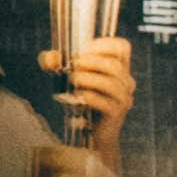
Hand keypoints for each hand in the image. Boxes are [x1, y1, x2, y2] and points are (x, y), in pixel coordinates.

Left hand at [43, 31, 135, 165]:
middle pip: (114, 65)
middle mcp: (126, 82)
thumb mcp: (69, 75)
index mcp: (119, 68)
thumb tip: (50, 58)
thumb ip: (56, 63)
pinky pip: (105, 102)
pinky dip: (89, 96)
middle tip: (74, 64)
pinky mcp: (116, 113)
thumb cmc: (82, 99)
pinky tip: (78, 96)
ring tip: (73, 78)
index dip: (104, 43)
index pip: (122, 47)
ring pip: (110, 83)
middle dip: (92, 61)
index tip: (84, 49)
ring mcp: (123, 98)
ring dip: (88, 78)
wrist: (91, 133)